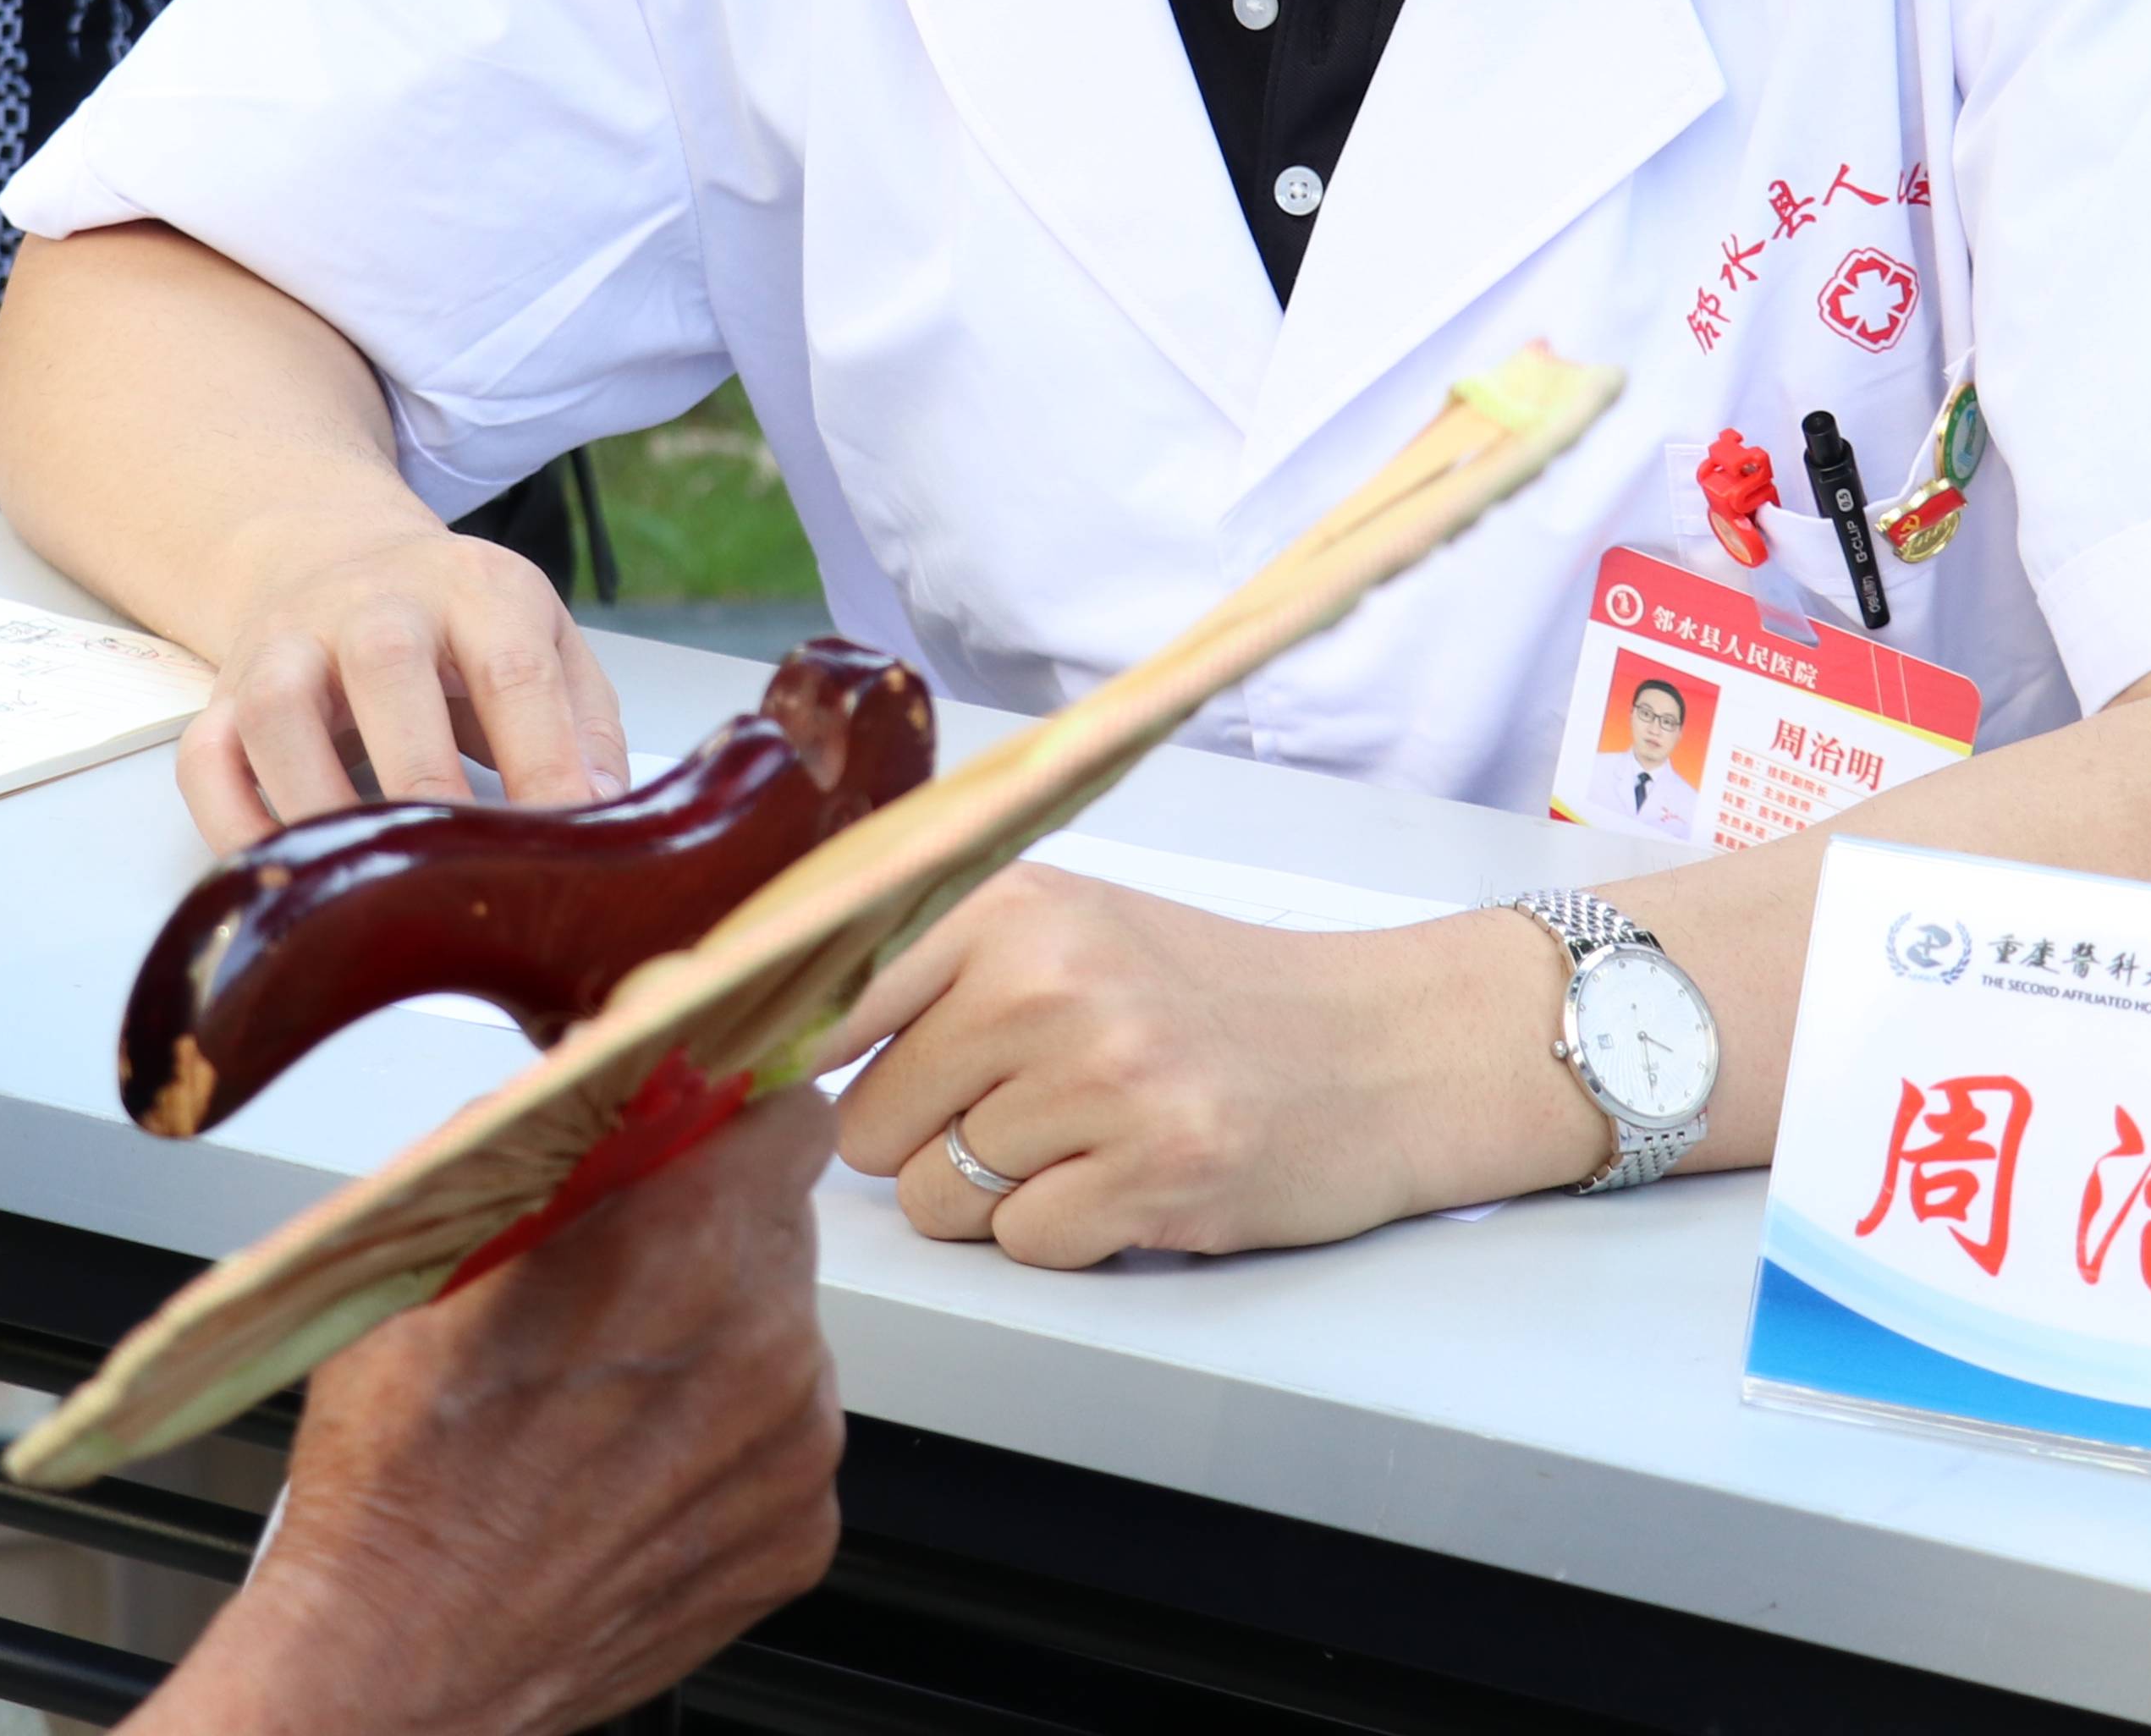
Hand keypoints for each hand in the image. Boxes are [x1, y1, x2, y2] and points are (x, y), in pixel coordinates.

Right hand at [153, 1087, 844, 1735]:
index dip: (731, 1110)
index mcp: (683, 1247)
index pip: (789, 1109)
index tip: (692, 1127)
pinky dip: (723, 1437)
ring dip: (717, 1336)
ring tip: (604, 1396)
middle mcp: (768, 1342)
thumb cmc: (396, 1469)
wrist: (397, 1662)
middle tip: (609, 1281)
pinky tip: (628, 1468)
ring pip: (785, 1330)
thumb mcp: (435, 1248)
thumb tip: (601, 1054)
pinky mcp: (801, 1533)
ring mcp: (796, 1449)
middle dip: (708, 1227)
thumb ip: (539, 1130)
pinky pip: (784, 1436)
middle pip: (780, 1220)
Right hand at [173, 518, 629, 849]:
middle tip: (461, 873)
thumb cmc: (455, 623)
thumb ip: (582, 722)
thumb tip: (604, 817)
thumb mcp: (542, 637)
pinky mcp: (223, 694)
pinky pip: (208, 761)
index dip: (542, 761)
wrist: (331, 555)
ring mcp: (287, 645)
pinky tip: (285, 876)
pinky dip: (233, 826)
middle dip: (424, 779)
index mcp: (473, 588)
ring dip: (319, 803)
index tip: (566, 842)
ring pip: (278, 712)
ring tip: (366, 880)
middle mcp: (372, 604)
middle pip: (387, 669)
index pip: (512, 670)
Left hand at [828, 870, 1606, 1263]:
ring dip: (996, 1194)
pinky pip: (1025, 1245)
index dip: (793, 1059)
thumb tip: (767, 1036)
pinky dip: (1066, 1234)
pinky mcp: (1157, 1176)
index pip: (823, 995)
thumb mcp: (1065, 929)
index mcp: (1008, 905)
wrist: (1383, 1048)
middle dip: (925, 1138)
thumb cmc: (1210, 996)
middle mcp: (1049, 981)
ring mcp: (1107, 1081)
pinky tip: (1127, 1179)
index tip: (778, 1083)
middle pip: (867, 1123)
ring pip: (939, 1198)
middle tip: (1022, 1108)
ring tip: (1085, 1140)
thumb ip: (925, 967)